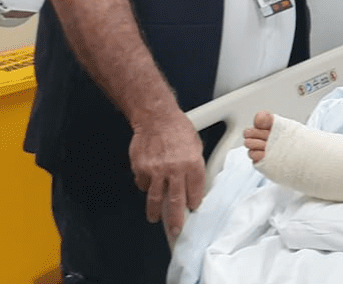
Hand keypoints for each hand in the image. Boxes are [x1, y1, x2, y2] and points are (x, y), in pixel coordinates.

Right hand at [128, 107, 204, 240]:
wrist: (156, 118)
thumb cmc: (178, 130)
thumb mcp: (196, 147)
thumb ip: (195, 167)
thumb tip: (194, 185)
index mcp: (192, 164)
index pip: (195, 191)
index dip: (194, 202)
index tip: (192, 208)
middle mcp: (174, 169)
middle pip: (176, 201)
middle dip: (176, 219)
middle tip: (176, 230)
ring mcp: (156, 171)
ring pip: (156, 198)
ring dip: (155, 211)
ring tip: (155, 218)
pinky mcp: (141, 169)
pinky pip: (143, 184)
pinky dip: (146, 187)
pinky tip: (149, 183)